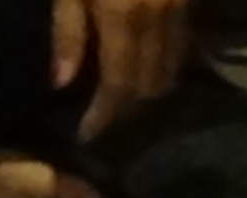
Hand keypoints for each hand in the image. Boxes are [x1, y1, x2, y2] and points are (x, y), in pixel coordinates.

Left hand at [50, 0, 188, 143]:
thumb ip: (67, 30)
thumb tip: (61, 84)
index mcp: (121, 14)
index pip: (117, 82)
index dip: (104, 113)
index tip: (87, 135)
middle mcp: (158, 15)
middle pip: (150, 80)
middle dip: (129, 105)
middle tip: (107, 116)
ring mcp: (181, 4)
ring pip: (174, 64)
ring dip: (153, 86)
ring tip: (130, 96)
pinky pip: (185, 39)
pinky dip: (170, 60)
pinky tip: (153, 63)